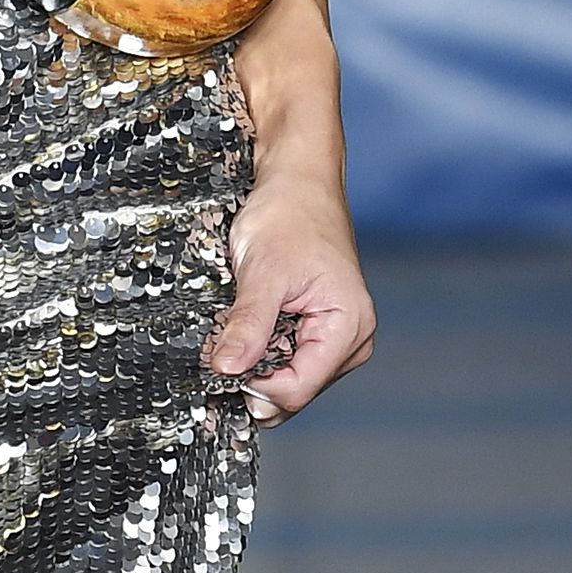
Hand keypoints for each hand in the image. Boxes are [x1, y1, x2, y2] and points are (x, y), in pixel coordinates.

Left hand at [206, 165, 373, 424]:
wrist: (296, 181)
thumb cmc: (289, 214)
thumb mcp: (262, 271)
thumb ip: (248, 325)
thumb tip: (226, 370)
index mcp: (348, 327)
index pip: (297, 389)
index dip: (253, 386)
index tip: (220, 362)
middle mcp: (351, 340)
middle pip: (292, 390)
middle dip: (253, 375)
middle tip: (221, 341)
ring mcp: (336, 337)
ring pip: (286, 378)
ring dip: (254, 360)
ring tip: (235, 324)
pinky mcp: (319, 330)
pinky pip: (286, 358)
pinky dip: (260, 348)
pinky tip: (246, 324)